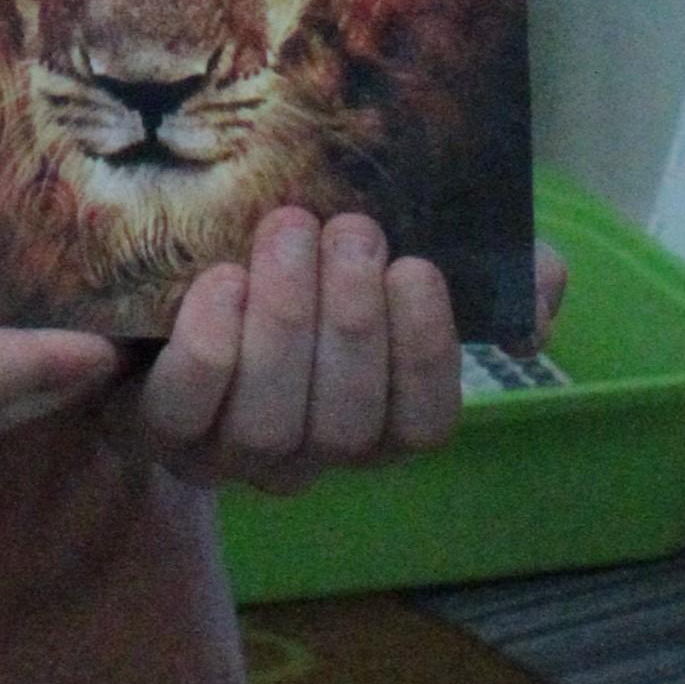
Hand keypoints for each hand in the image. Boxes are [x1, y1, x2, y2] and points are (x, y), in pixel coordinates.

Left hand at [112, 210, 570, 494]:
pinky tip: (215, 281)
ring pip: (265, 423)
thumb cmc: (277, 270)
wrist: (136, 301)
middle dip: (353, 324)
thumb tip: (549, 273)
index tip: (419, 268)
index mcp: (362, 420)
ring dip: (283, 323)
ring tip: (285, 229)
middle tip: (349, 229)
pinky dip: (203, 348)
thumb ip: (471, 270)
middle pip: (342, 426)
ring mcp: (218, 453)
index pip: (421, 427)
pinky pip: (175, 412)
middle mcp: (298, 454)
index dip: (428, 357)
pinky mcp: (141, 429)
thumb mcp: (370, 259)